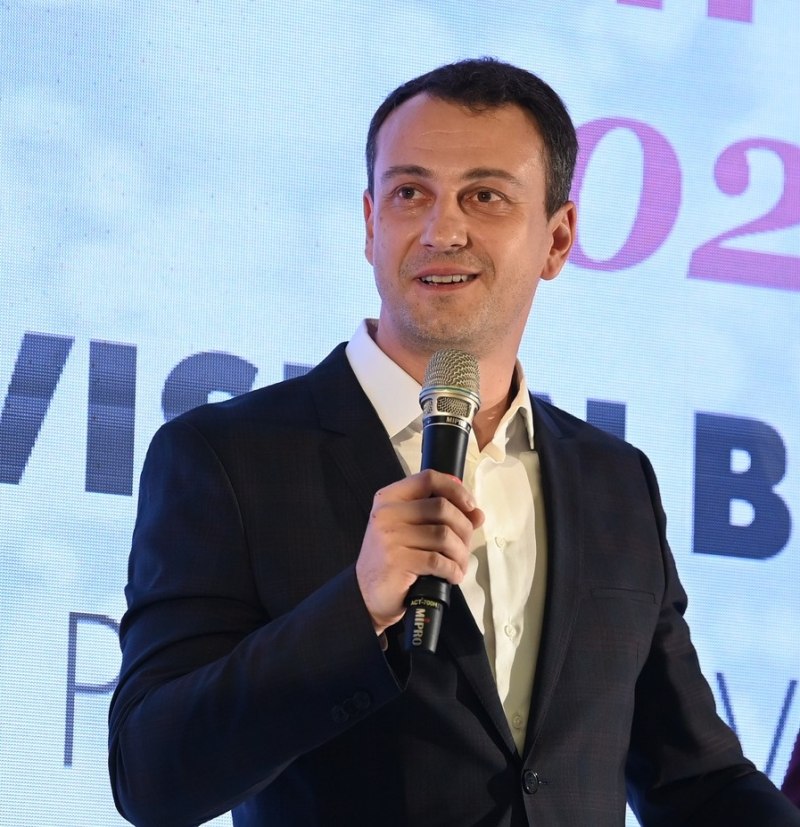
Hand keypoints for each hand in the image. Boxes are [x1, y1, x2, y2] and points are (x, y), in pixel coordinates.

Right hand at [355, 469, 483, 633]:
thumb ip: (443, 518)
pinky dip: (453, 570)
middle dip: (464, 528)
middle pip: (442, 507)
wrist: (366, 594)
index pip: (428, 479)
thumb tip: (477, 514)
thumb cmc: (393, 558)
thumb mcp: (412, 531)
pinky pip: (438, 560)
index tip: (470, 506)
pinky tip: (452, 576)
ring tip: (459, 565)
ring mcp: (390, 536)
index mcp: (390, 498)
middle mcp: (388, 513)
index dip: (455, 489)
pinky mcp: (397, 560)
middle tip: (465, 546)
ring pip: (444, 535)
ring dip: (461, 553)